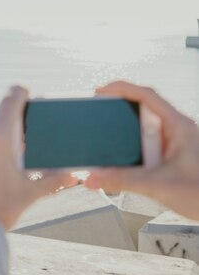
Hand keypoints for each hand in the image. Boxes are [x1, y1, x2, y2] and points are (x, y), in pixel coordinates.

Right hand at [84, 81, 198, 219]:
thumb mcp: (159, 185)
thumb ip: (123, 181)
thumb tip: (94, 177)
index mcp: (179, 126)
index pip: (147, 95)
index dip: (121, 89)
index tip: (100, 92)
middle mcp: (178, 131)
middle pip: (143, 111)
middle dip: (120, 115)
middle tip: (100, 121)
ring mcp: (177, 144)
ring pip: (145, 132)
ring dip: (127, 139)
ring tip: (111, 149)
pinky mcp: (174, 158)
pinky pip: (149, 148)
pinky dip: (133, 153)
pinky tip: (126, 166)